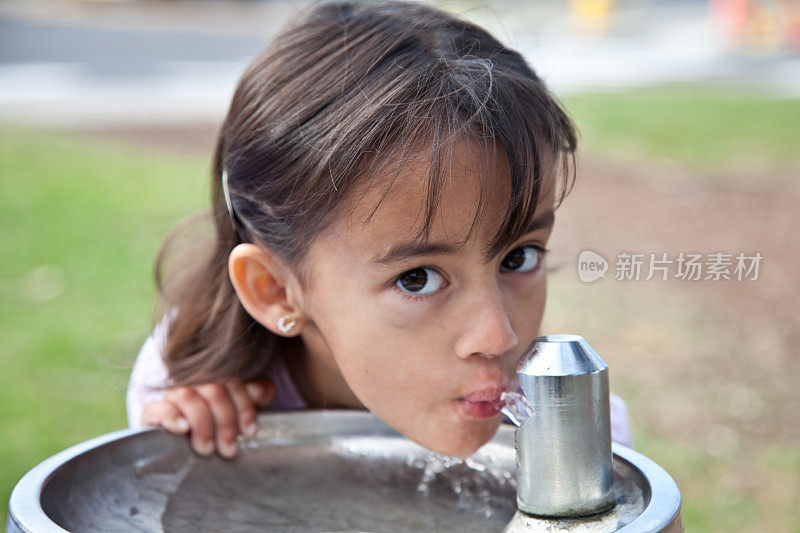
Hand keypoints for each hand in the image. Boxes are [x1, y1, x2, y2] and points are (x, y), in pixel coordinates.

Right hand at [140, 378, 275, 458]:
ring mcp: (171, 395)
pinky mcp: (151, 413)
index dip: (244, 407)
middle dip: (225, 423)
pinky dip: (171, 417)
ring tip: (207, 449)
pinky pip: (156, 408)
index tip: (251, 432)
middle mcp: (194, 382)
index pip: (233, 382)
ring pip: (187, 396)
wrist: (176, 446)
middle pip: (213, 390)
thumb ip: (255, 397)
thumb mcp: (238, 412)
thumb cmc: (216, 428)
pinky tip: (183, 429)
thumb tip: (265, 392)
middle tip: (229, 450)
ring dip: (202, 424)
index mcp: (216, 378)